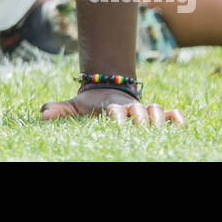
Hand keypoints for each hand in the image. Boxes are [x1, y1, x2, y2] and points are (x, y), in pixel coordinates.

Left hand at [39, 87, 184, 126]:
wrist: (106, 93)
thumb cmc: (90, 106)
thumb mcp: (75, 107)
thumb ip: (60, 110)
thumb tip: (42, 114)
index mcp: (111, 107)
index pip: (114, 111)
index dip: (115, 116)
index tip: (114, 122)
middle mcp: (129, 108)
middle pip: (138, 110)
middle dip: (140, 117)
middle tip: (141, 127)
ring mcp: (143, 110)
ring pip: (155, 110)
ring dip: (157, 117)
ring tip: (157, 128)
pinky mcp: (156, 114)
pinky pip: (169, 114)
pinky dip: (175, 117)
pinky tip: (179, 124)